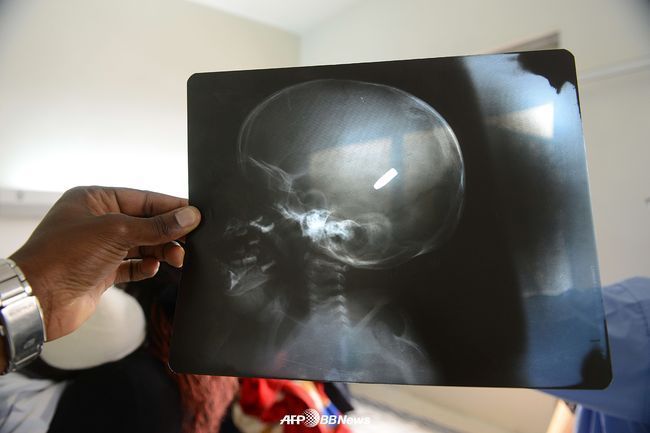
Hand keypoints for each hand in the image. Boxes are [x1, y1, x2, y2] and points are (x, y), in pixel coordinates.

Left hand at [9, 186, 200, 340]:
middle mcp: (97, 221)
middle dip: (168, 233)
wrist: (39, 299)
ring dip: (161, 251)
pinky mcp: (102, 272)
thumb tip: (189, 216)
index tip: (195, 214)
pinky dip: (145, 267)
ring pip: (142, 245)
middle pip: (145, 222)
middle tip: (190, 241)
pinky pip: (132, 265)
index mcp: (94, 199)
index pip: (143, 199)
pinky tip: (152, 269)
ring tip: (177, 258)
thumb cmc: (64, 256)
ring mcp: (99, 248)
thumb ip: (156, 226)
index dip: (170, 207)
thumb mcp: (117, 232)